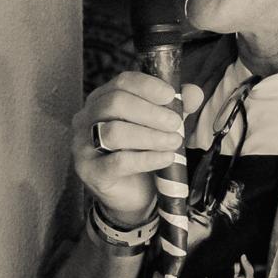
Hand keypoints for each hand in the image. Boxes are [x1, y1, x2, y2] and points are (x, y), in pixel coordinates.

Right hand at [72, 71, 203, 226]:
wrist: (133, 195)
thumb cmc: (143, 153)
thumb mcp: (162, 127)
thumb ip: (175, 108)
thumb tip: (194, 93)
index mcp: (102, 100)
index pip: (121, 82)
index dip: (147, 86)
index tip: (171, 96)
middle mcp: (86, 119)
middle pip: (115, 103)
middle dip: (150, 112)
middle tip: (175, 124)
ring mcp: (84, 145)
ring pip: (114, 132)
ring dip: (150, 136)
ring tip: (174, 142)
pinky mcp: (90, 171)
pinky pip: (119, 162)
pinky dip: (147, 159)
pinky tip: (166, 158)